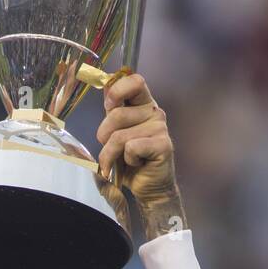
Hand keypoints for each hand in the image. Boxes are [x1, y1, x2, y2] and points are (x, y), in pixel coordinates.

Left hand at [95, 72, 185, 240]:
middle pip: (116, 113)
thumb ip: (113, 110)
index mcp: (144, 104)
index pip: (134, 81)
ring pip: (120, 136)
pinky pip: (131, 148)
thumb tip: (106, 88)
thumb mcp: (115, 132)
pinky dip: (127, 160)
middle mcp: (154, 112)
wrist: (148, 187)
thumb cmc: (130, 160)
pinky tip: (138, 163)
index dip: (117, 91)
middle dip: (103, 135)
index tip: (109, 106)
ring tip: (120, 161)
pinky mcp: (163, 145)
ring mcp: (160, 128)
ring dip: (111, 154)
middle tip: (109, 148)